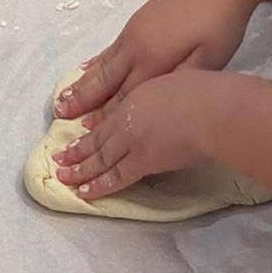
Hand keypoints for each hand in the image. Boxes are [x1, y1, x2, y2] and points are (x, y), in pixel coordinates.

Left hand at [54, 69, 215, 201]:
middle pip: (99, 138)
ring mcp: (133, 142)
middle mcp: (130, 119)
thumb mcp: (177, 81)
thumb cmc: (205, 92)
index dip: (93, 128)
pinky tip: (82, 192)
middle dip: (77, 150)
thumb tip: (162, 104)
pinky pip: (115, 178)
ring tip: (62, 176)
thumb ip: (163, 93)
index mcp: (139, 96)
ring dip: (79, 169)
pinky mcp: (142, 163)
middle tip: (59, 159)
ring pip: (100, 158)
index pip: (111, 117)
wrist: (212, 111)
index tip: (79, 134)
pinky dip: (97, 186)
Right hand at [56, 0, 254, 121]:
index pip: (122, 97)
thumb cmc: (220, 27)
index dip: (103, 116)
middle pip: (104, 81)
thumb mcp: (206, 62)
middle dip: (81, 100)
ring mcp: (134, 32)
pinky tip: (84, 69)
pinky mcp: (138, 22)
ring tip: (62, 98)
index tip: (84, 132)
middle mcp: (135, 47)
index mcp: (152, 61)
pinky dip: (94, 63)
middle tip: (59, 115)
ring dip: (82, 83)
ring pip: (103, 64)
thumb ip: (176, 83)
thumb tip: (149, 103)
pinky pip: (109, 49)